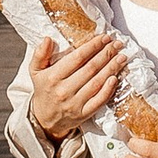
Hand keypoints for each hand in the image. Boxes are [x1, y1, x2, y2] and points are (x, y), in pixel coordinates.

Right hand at [27, 28, 125, 142]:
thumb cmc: (44, 90)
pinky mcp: (83, 114)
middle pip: (90, 68)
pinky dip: (108, 90)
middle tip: (117, 44)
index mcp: (53, 77)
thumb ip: (40, 54)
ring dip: (111, 68)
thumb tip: (47, 39)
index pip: (77, 58)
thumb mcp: (36, 71)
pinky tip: (116, 78)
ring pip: (97, 83)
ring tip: (121, 57)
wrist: (44, 119)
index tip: (104, 37)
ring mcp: (75, 103)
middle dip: (106, 54)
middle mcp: (64, 90)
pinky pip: (99, 101)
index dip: (93, 46)